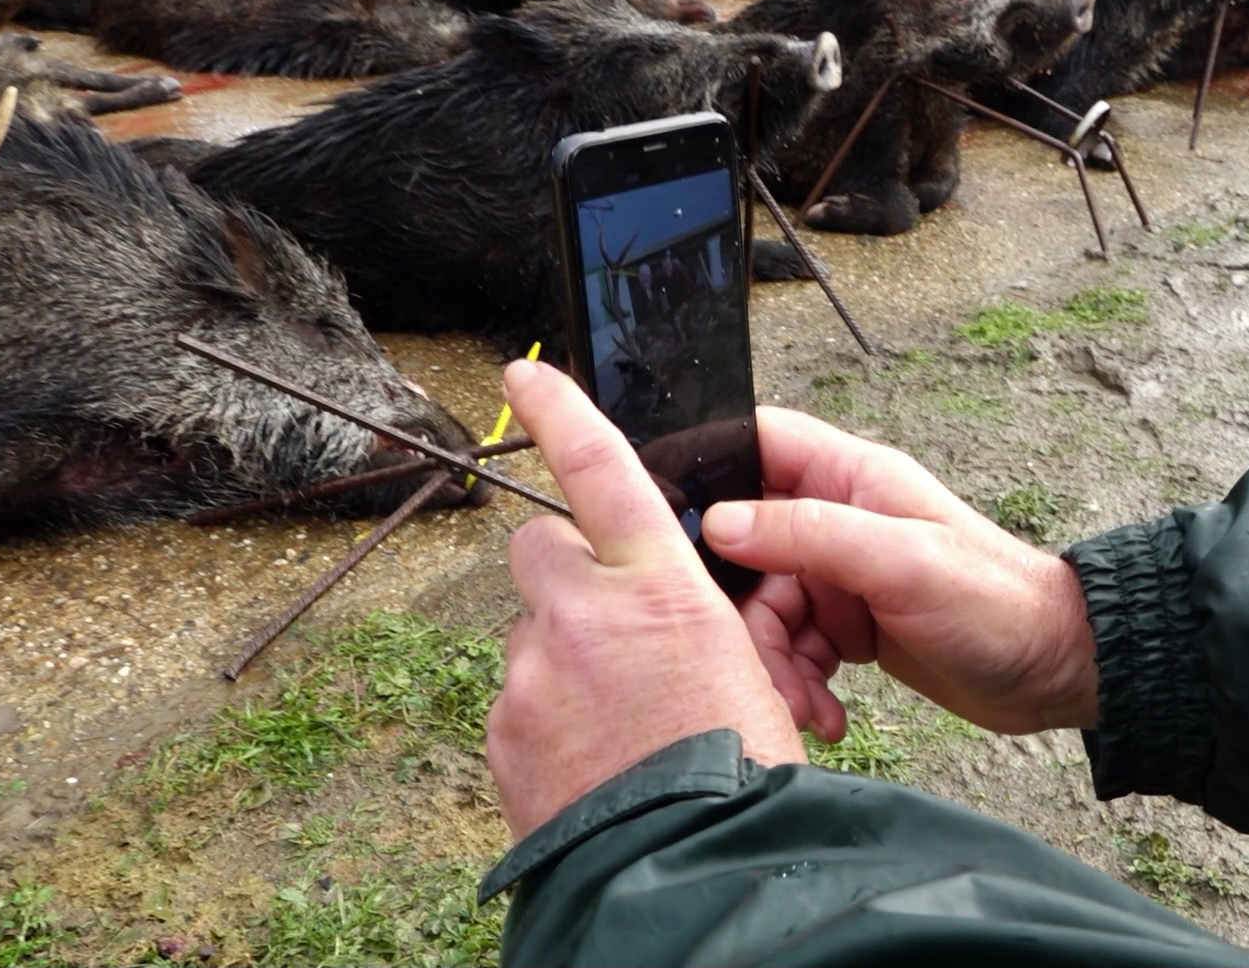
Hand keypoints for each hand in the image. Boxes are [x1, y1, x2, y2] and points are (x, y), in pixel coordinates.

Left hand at [485, 361, 804, 840]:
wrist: (694, 874)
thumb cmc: (744, 778)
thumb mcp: (748, 675)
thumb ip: (686, 628)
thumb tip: (654, 631)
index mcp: (659, 588)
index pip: (602, 469)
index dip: (561, 411)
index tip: (526, 375)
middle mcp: (580, 615)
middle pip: (540, 548)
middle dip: (565, 571)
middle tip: (611, 626)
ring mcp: (530, 675)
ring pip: (531, 635)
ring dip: (563, 659)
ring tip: (618, 724)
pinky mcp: (501, 732)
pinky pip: (517, 701)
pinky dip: (547, 719)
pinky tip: (594, 762)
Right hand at [703, 408, 1095, 740]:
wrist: (1053, 670)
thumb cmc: (996, 602)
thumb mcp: (902, 562)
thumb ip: (811, 535)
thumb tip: (720, 524)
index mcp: (848, 477)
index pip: (753, 443)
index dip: (707, 474)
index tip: (677, 533)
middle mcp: (836, 518)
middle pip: (742, 547)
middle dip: (746, 612)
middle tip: (763, 660)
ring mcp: (840, 574)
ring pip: (764, 607)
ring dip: (775, 663)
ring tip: (805, 706)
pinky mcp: (847, 625)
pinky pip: (793, 647)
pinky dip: (800, 683)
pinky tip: (825, 715)